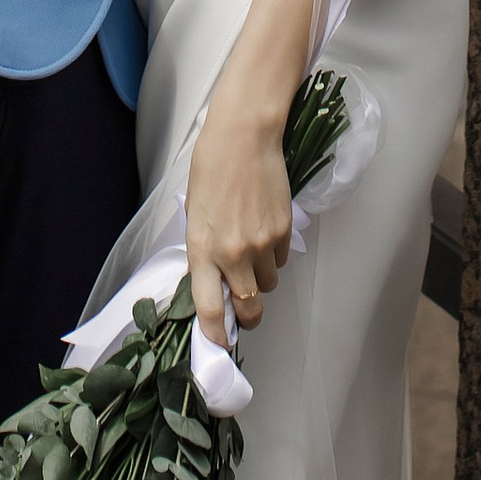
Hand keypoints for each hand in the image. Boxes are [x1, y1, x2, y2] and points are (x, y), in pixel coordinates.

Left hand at [184, 91, 293, 352]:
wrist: (244, 136)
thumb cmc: (211, 167)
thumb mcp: (195, 212)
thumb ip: (204, 248)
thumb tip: (212, 275)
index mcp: (203, 249)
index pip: (209, 307)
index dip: (215, 333)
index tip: (219, 343)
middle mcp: (233, 253)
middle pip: (249, 307)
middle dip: (248, 315)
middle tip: (244, 309)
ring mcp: (262, 244)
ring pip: (268, 284)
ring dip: (261, 277)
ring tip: (252, 249)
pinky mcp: (284, 231)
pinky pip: (282, 259)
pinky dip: (274, 254)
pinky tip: (265, 228)